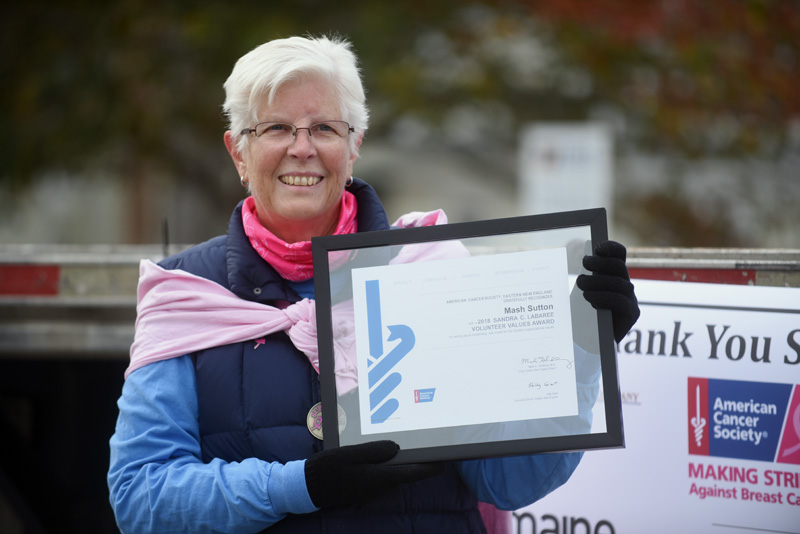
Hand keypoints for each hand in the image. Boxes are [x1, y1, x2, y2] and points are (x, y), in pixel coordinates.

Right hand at [304, 440, 443, 507]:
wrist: (307, 488)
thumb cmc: (327, 469)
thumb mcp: (349, 454)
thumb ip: (373, 451)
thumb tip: (396, 448)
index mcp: (376, 477)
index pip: (410, 473)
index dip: (429, 468)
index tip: (444, 461)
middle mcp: (377, 486)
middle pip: (403, 473)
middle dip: (414, 461)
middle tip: (424, 443)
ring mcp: (370, 490)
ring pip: (392, 474)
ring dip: (399, 463)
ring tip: (404, 444)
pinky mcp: (363, 489)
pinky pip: (380, 476)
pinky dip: (385, 466)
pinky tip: (380, 453)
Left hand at [576, 240, 639, 341]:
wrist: (591, 343)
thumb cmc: (584, 315)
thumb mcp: (582, 291)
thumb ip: (585, 276)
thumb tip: (578, 257)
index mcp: (614, 276)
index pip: (619, 256)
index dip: (611, 248)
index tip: (597, 246)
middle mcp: (625, 286)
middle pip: (619, 267)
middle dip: (600, 262)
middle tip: (583, 263)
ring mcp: (631, 300)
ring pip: (620, 284)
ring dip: (598, 281)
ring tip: (581, 285)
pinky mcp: (631, 315)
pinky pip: (621, 301)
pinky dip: (604, 297)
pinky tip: (591, 298)